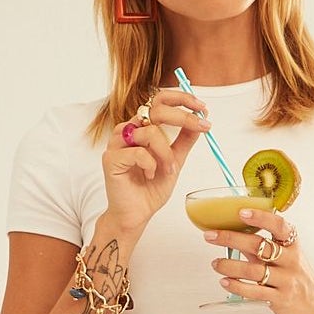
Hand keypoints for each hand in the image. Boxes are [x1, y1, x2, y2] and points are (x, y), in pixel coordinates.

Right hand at [100, 87, 211, 231]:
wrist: (136, 214)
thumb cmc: (151, 188)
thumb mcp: (175, 161)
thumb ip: (184, 141)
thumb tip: (201, 121)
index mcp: (142, 127)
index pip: (159, 100)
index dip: (182, 99)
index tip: (202, 108)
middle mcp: (128, 130)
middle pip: (155, 109)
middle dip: (182, 116)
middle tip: (201, 126)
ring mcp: (117, 143)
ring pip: (150, 132)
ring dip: (166, 153)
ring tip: (168, 170)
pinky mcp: (111, 159)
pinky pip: (139, 152)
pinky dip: (151, 165)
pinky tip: (150, 176)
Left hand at [205, 210, 313, 313]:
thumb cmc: (295, 278)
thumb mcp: (284, 258)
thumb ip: (261, 247)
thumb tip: (232, 233)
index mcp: (292, 245)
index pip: (279, 226)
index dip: (261, 217)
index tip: (242, 212)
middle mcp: (290, 260)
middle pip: (260, 245)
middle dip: (231, 239)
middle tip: (211, 236)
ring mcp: (286, 280)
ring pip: (254, 270)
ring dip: (229, 265)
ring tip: (215, 263)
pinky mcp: (280, 299)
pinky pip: (255, 291)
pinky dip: (237, 286)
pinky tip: (224, 281)